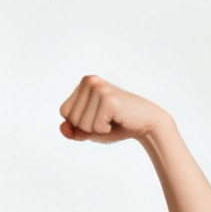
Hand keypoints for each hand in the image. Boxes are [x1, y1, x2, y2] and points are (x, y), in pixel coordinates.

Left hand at [57, 75, 173, 143]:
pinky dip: (106, 130)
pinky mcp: (109, 99)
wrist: (147, 123)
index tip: (98, 117)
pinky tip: (118, 119)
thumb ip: (72, 130)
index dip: (79, 123)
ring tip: (113, 119)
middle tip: (108, 119)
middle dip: (88, 127)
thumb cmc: (116, 125)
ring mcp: (99, 88)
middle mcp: (90, 81)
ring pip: (82, 124)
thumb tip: (63, 128)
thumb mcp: (89, 130)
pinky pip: (95, 127)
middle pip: (72, 118)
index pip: (64, 112)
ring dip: (98, 129)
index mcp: (84, 83)